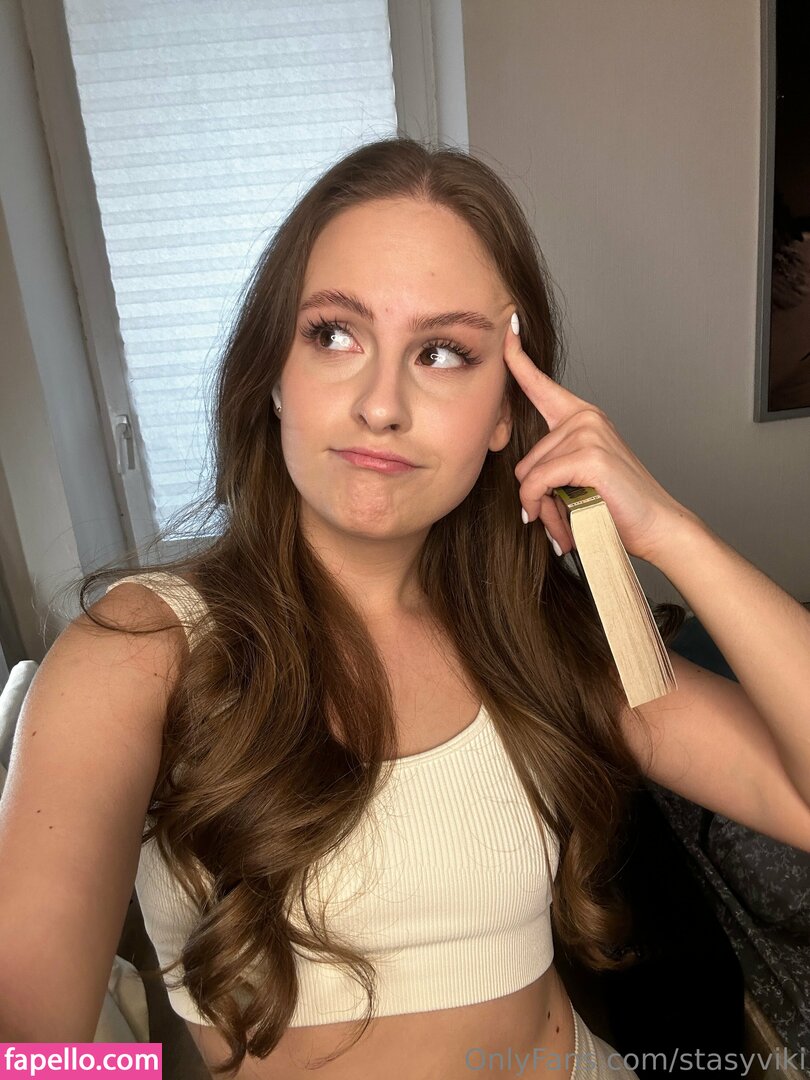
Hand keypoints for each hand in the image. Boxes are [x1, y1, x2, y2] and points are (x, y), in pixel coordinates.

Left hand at [503, 314, 695, 562]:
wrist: (656, 526)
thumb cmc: (616, 506)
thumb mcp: (577, 479)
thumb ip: (550, 468)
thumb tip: (522, 484)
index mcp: (582, 418)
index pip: (541, 384)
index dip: (518, 359)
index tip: (509, 330)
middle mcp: (584, 418)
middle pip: (524, 459)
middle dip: (537, 496)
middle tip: (563, 515)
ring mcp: (588, 432)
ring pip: (529, 475)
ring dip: (542, 507)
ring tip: (571, 520)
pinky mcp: (589, 455)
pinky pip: (538, 483)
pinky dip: (542, 507)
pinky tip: (562, 524)